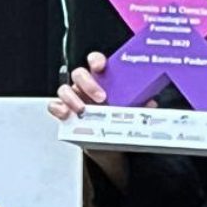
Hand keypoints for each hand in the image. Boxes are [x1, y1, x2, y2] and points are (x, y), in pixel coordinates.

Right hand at [48, 51, 131, 186]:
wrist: (110, 146)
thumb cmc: (119, 121)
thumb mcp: (131, 112)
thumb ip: (140, 105)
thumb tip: (151, 103)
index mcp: (103, 81)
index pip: (96, 63)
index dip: (96, 60)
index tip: (100, 66)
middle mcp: (86, 87)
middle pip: (79, 74)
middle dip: (88, 83)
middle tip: (101, 97)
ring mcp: (74, 99)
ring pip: (64, 89)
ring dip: (72, 98)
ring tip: (84, 110)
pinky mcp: (65, 112)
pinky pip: (55, 106)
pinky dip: (58, 108)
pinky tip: (67, 114)